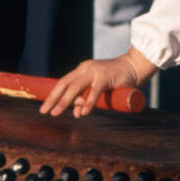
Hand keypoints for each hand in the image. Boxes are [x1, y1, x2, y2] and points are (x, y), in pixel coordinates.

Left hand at [40, 47, 156, 117]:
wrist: (134, 67)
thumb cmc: (116, 80)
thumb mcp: (98, 91)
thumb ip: (87, 100)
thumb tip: (77, 114)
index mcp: (81, 70)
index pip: (63, 83)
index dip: (53, 95)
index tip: (44, 107)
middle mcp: (85, 68)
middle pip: (65, 84)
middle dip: (53, 98)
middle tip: (44, 111)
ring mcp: (95, 72)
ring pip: (75, 87)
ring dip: (65, 101)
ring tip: (56, 113)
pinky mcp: (106, 77)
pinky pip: (95, 91)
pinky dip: (89, 102)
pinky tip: (84, 112)